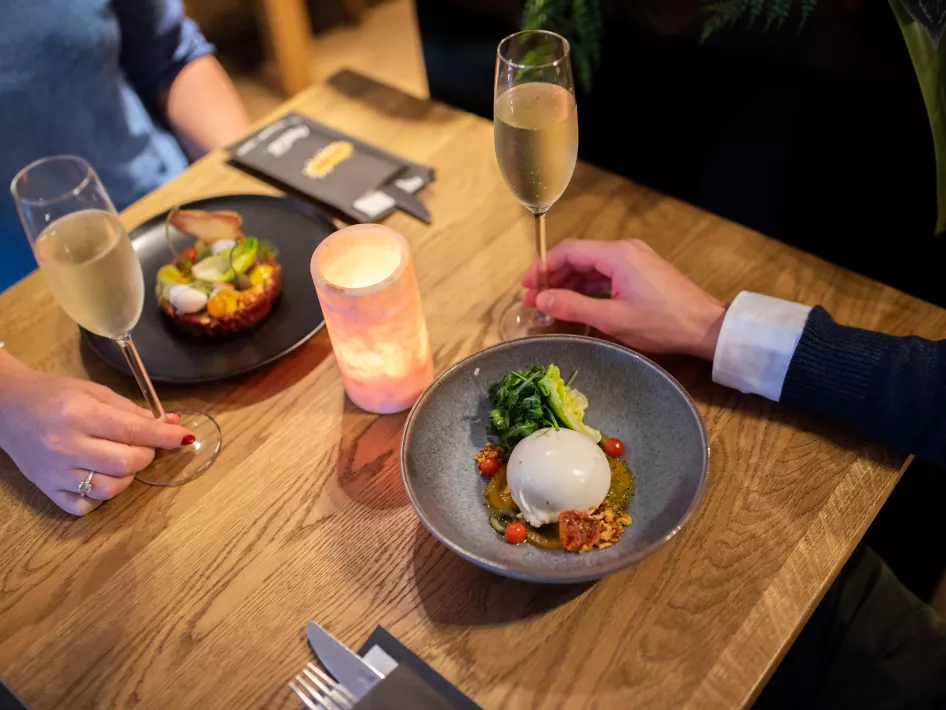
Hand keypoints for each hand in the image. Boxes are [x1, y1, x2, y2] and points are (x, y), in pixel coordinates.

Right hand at [0, 357, 193, 515]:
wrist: (5, 407)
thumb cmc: (54, 394)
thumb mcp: (95, 392)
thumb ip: (133, 411)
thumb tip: (172, 423)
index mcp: (79, 414)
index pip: (133, 431)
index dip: (164, 437)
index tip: (185, 438)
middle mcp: (66, 445)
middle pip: (126, 463)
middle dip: (146, 455)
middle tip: (143, 445)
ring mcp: (55, 472)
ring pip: (110, 489)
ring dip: (128, 476)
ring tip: (122, 460)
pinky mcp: (46, 489)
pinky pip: (85, 506)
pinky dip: (101, 497)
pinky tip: (100, 477)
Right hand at [522, 239, 726, 359]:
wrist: (706, 327)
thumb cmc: (662, 323)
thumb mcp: (612, 318)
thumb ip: (573, 306)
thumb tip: (542, 299)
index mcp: (617, 255)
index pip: (569, 251)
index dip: (543, 267)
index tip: (526, 286)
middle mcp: (625, 250)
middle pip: (578, 257)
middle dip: (553, 277)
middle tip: (532, 299)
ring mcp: (635, 260)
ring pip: (591, 266)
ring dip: (569, 283)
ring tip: (549, 303)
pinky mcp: (642, 272)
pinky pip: (606, 274)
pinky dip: (587, 286)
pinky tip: (576, 302)